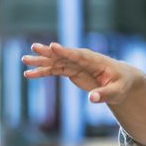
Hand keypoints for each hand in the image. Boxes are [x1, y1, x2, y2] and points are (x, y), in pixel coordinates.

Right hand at [22, 42, 145, 104]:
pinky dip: (42, 72)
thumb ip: (104, 94)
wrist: (121, 80)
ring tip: (24, 60)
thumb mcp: (117, 91)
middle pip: (64, 55)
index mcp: (95, 60)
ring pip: (55, 62)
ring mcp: (75, 64)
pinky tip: (29, 75)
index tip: (53, 46)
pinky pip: (54, 70)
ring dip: (41, 61)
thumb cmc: (121, 84)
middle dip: (49, 52)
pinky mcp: (71, 71)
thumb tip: (92, 99)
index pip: (79, 55)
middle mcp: (83, 60)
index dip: (66, 51)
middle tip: (34, 47)